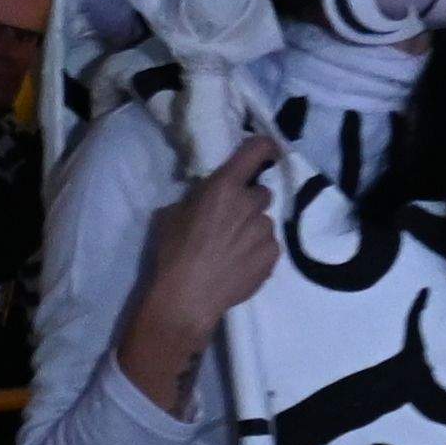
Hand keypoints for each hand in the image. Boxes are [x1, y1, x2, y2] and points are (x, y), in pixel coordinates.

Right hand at [114, 134, 284, 407]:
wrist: (186, 297)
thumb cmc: (172, 252)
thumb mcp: (172, 213)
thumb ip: (198, 197)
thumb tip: (209, 196)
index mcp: (225, 187)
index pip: (256, 150)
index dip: (264, 147)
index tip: (266, 151)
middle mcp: (251, 204)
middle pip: (260, 193)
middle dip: (248, 201)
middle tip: (231, 219)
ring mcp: (266, 231)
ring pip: (264, 221)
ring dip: (252, 228)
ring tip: (232, 248)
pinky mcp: (272, 256)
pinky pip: (269, 245)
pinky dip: (258, 251)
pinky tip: (239, 264)